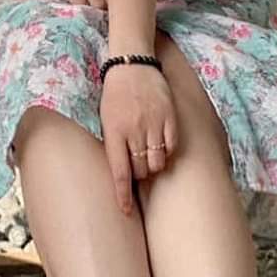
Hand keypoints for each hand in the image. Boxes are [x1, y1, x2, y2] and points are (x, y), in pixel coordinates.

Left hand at [100, 63, 176, 213]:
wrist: (131, 64)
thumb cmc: (114, 94)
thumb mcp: (105, 118)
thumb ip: (114, 144)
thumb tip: (122, 173)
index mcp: (114, 131)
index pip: (119, 172)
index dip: (123, 195)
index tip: (126, 211)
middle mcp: (134, 129)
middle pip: (140, 170)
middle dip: (138, 174)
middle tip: (136, 164)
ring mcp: (153, 123)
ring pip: (157, 162)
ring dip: (153, 165)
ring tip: (148, 154)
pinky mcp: (169, 117)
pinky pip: (171, 146)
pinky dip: (166, 151)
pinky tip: (160, 144)